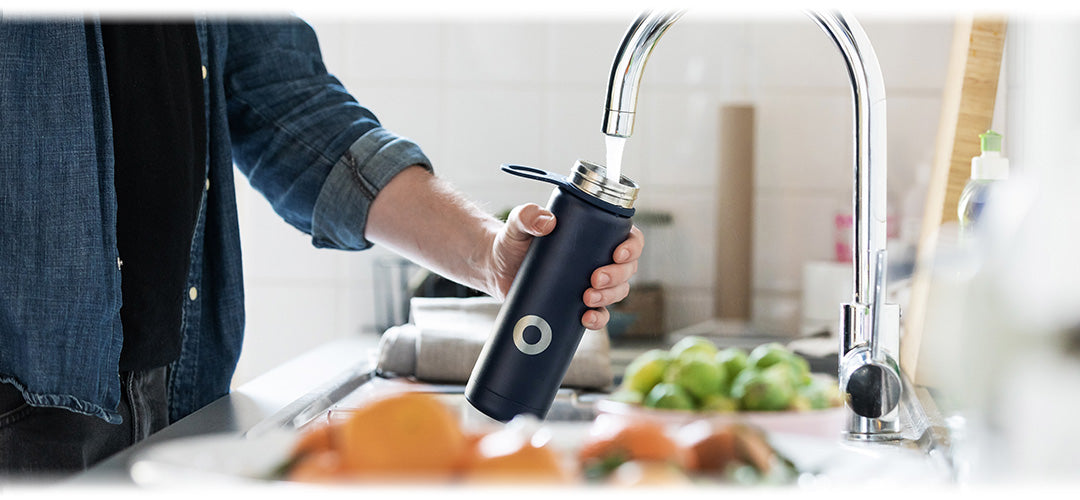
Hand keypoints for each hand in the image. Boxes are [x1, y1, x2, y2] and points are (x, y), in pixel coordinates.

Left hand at [488, 203, 644, 330]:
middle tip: (595, 279)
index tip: (618, 254)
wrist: (497, 268)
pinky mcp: (577, 304)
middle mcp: (598, 259)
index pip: (629, 238)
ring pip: (618, 292)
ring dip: (610, 297)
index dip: (632, 247)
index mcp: (595, 234)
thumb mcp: (518, 224)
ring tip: (587, 298)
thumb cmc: (512, 241)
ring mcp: (590, 283)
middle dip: (617, 276)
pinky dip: (598, 319)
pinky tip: (586, 319)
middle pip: (627, 269)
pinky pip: (599, 315)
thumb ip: (527, 216)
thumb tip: (546, 222)